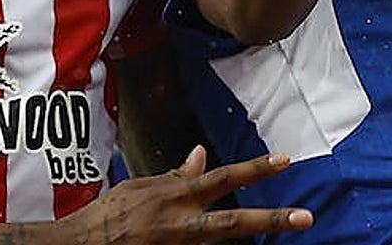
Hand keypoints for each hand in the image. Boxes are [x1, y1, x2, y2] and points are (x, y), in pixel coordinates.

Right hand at [59, 146, 311, 243]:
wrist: (84, 244)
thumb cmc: (112, 212)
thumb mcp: (142, 187)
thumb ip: (176, 175)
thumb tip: (201, 154)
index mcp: (175, 196)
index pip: (222, 178)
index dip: (255, 169)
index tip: (284, 160)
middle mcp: (182, 223)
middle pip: (235, 221)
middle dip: (272, 219)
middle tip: (306, 217)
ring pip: (224, 241)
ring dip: (255, 235)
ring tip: (287, 227)